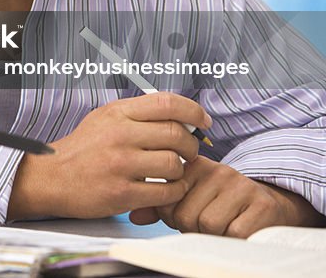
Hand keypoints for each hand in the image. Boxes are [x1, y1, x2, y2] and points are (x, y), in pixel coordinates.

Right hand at [8, 92, 210, 219]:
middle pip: (176, 134)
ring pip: (174, 164)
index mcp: (117, 113)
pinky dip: (174, 192)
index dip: (193, 111)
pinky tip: (166, 189)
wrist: (51, 177)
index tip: (202, 121)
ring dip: (181, 171)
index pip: (167, 103)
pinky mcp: (122, 193)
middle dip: (191, 145)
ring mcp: (120, 165)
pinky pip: (166, 192)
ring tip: (172, 172)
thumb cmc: (81, 149)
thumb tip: (179, 115)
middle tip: (188, 152)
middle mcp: (119, 135)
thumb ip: (137, 115)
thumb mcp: (104, 119)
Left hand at [130, 156, 324, 236]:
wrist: (270, 204)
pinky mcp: (260, 204)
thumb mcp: (191, 199)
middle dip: (191, 228)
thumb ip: (160, 205)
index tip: (183, 215)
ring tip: (221, 226)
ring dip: (212, 235)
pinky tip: (237, 228)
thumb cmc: (223, 203)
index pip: (166, 197)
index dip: (171, 215)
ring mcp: (240, 185)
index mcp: (194, 166)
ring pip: (207, 223)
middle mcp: (216, 170)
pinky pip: (233, 232)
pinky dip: (232, 238)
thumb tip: (134, 215)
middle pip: (184, 214)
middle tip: (204, 225)